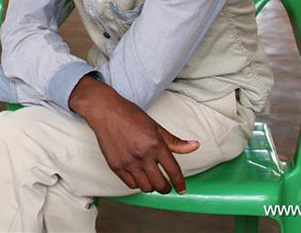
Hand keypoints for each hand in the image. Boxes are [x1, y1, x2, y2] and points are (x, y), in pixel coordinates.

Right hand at [70, 76, 198, 194]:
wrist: (105, 111)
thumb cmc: (130, 115)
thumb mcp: (155, 126)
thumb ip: (174, 141)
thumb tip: (195, 146)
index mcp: (156, 144)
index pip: (173, 171)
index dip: (180, 184)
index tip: (181, 189)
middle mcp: (143, 155)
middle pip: (160, 185)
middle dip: (166, 188)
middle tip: (165, 185)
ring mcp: (128, 162)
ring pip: (146, 188)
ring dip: (151, 186)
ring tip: (151, 179)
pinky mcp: (116, 166)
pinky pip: (131, 184)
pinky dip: (137, 183)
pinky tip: (138, 175)